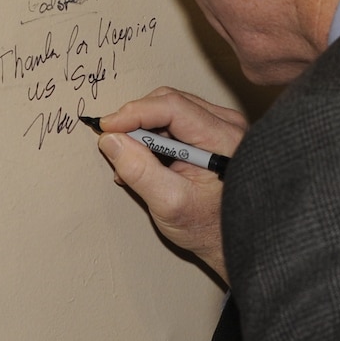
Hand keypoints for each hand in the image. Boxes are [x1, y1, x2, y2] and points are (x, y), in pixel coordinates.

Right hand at [96, 87, 246, 282]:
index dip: (134, 112)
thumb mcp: (169, 203)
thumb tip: (111, 140)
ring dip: (143, 130)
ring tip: (130, 161)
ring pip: (169, 109)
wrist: (231, 238)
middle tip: (115, 145)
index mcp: (223, 138)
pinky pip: (175, 120)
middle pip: (169, 102)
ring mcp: (221, 126)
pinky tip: (144, 160)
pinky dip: (154, 136)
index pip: (172, 106)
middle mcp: (226, 124)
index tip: (108, 126)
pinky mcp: (212, 133)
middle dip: (136, 121)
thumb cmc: (208, 226)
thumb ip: (139, 171)